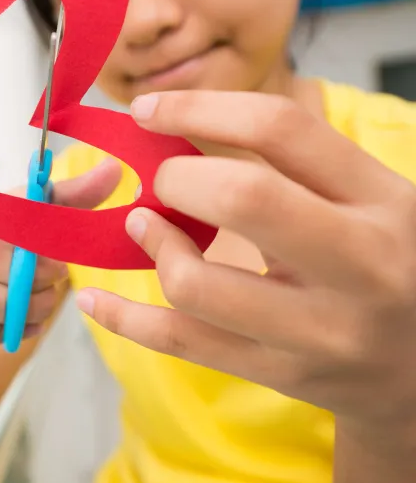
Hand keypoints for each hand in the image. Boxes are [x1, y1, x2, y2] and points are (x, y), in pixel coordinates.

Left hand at [77, 91, 415, 435]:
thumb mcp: (367, 201)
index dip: (197, 108)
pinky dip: (126, 319)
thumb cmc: (386, 264)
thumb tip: (182, 126)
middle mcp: (359, 264)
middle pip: (242, 197)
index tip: (147, 111)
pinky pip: (182, 343)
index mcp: (382, 199)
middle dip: (175, 179)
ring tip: (143, 228)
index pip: (280, 129)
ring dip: (151, 246)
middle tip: (160, 181)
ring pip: (197, 284)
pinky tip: (95, 300)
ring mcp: (320, 330)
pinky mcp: (281, 374)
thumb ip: (294, 166)